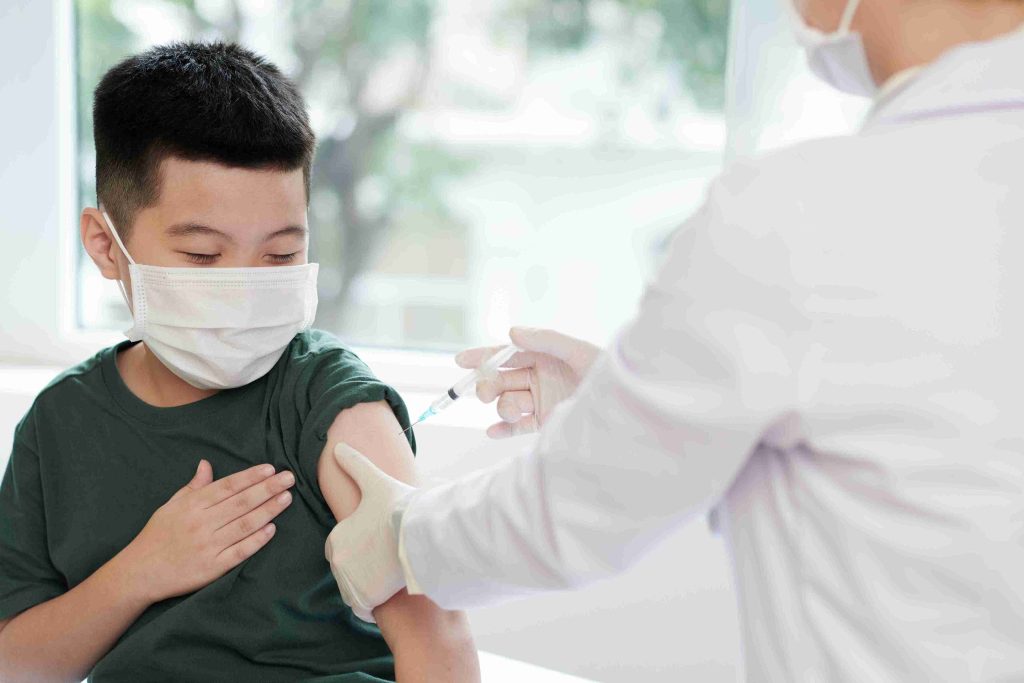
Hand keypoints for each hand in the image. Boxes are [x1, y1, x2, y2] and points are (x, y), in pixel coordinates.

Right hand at [122, 460, 295, 602]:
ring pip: (244, 524)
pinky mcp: (213, 567)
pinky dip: (257, 540)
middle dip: (267, 488)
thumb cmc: (157, 535)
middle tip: (289, 478)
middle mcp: (202, 523)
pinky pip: (239, 551)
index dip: (250, 476)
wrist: (140, 572)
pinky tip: (272, 529)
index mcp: (192, 505)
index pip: (227, 487)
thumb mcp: (171, 505)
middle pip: (241, 502)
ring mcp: (208, 546)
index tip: (270, 468)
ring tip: (287, 498)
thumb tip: (206, 464)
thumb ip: (194, 486)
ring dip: (268, 510)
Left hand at [325, 443, 417, 622]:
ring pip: (354, 590)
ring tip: (389, 574)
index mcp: (335, 537)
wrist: (420, 534)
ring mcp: (350, 581)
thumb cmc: (399, 508)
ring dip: (367, 587)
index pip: (342, 549)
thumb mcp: (375, 482)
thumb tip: (338, 447)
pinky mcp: (366, 598)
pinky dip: (371, 604)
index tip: (378, 545)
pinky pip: (362, 608)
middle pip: (348, 571)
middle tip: (386, 560)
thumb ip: (355, 465)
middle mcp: (337, 561)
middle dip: (362, 569)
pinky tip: (387, 592)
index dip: (360, 548)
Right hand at [456, 326, 600, 437]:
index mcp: (544, 357)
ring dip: (502, 407)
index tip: (461, 360)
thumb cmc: (606, 374)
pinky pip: (518, 427)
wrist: (624, 409)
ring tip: (511, 411)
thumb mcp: (578, 351)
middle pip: (502, 380)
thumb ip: (546, 340)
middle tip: (484, 393)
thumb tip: (511, 332)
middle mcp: (539, 378)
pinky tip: (492, 431)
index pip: (507, 355)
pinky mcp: (545, 423)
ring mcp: (540, 401)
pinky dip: (503, 430)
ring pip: (508, 403)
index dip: (483, 356)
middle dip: (488, 385)